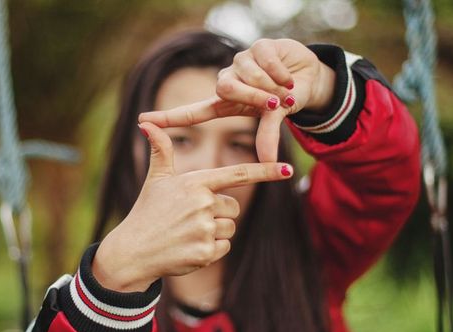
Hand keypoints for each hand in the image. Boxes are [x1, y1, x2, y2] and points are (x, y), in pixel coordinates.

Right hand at [92, 122, 292, 291]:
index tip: (288, 169)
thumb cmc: (146, 212)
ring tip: (187, 233)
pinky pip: (224, 247)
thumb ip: (161, 151)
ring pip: (229, 228)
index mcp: (195, 183)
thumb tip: (146, 123)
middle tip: (191, 219)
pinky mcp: (205, 253)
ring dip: (214, 232)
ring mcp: (204, 229)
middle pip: (233, 207)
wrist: (133, 251)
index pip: (237, 174)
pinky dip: (210, 250)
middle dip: (219, 213)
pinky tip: (189, 248)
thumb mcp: (156, 180)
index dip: (265, 171)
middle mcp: (202, 204)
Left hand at [138, 38, 335, 162]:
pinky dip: (281, 73)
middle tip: (275, 103)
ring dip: (271, 85)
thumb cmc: (285, 100)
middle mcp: (228, 81)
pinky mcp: (258, 46)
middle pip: (225, 88)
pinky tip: (289, 77)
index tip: (142, 121)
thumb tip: (271, 164)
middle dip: (253, 97)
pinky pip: (265, 62)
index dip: (168, 118)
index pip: (192, 112)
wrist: (309, 76)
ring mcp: (241, 62)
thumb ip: (268, 136)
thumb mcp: (275, 119)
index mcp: (226, 103)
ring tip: (286, 89)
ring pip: (248, 75)